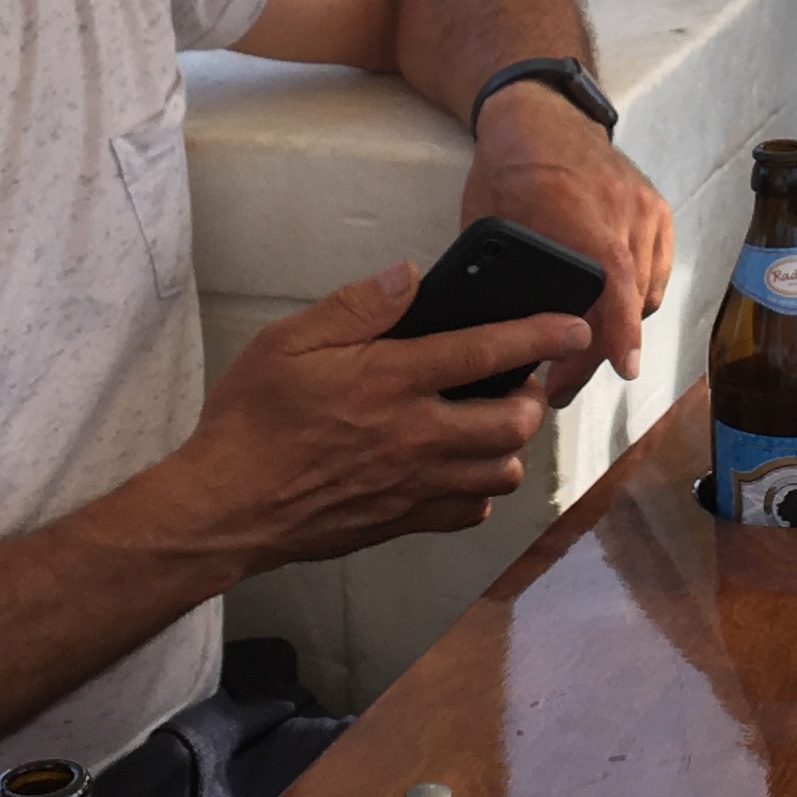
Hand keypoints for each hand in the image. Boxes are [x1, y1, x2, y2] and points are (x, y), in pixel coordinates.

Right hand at [155, 264, 572, 569]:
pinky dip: (477, 492)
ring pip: (500, 472)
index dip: (540, 335)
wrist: (224, 508)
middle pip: (511, 421)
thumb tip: (408, 276)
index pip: (486, 351)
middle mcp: (414, 435)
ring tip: (492, 424)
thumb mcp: (289, 342)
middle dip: (531, 398)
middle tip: (519, 382)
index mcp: (390, 381)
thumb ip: (357, 306)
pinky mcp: (402, 521)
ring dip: (508, 446)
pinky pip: (468, 512)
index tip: (573, 325)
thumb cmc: (250, 420)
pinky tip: (457, 470)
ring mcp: (413, 485)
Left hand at [462, 87, 674, 384]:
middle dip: (595, 353)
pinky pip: (658, 274)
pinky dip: (638, 301)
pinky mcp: (659, 211)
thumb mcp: (486, 219)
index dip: (619, 324)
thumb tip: (494, 335)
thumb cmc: (508, 167)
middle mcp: (618, 207)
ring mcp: (644, 208)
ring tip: (579, 357)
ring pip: (645, 292)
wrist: (544, 114)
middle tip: (560, 387)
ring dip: (617, 330)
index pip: (610, 273)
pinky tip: (610, 317)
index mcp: (569, 206)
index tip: (627, 366)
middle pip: (625, 297)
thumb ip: (500, 270)